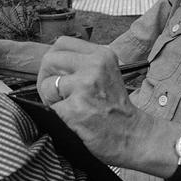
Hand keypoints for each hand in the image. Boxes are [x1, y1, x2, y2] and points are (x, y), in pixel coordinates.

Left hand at [37, 37, 154, 167]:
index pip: (62, 43)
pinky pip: (49, 108)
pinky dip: (55, 117)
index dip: (53, 60)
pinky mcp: (75, 109)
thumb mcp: (106, 74)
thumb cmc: (116, 110)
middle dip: (46, 80)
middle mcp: (95, 66)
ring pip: (46, 85)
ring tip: (68, 109)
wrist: (134, 137)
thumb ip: (83, 64)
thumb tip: (50, 63)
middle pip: (49, 60)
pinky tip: (72, 121)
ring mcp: (85, 87)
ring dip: (50, 101)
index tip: (56, 75)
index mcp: (102, 55)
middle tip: (57, 96)